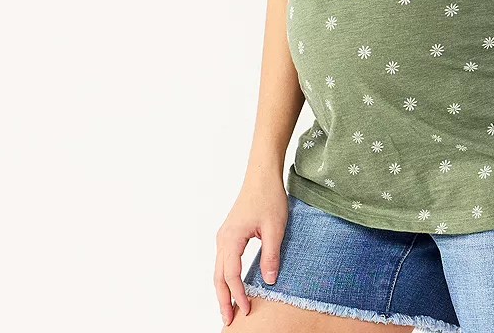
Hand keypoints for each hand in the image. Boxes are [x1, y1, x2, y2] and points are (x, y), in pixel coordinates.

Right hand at [214, 176, 288, 325]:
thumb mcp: (275, 228)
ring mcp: (224, 235)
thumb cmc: (269, 197)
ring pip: (219, 269)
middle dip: (223, 299)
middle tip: (229, 319)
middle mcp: (223, 239)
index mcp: (231, 238)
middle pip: (218, 276)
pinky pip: (224, 260)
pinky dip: (226, 276)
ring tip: (230, 307)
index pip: (231, 275)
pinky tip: (233, 285)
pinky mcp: (230, 233)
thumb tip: (269, 281)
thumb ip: (271, 255)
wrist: (262, 175)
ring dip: (223, 289)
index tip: (247, 309)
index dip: (238, 294)